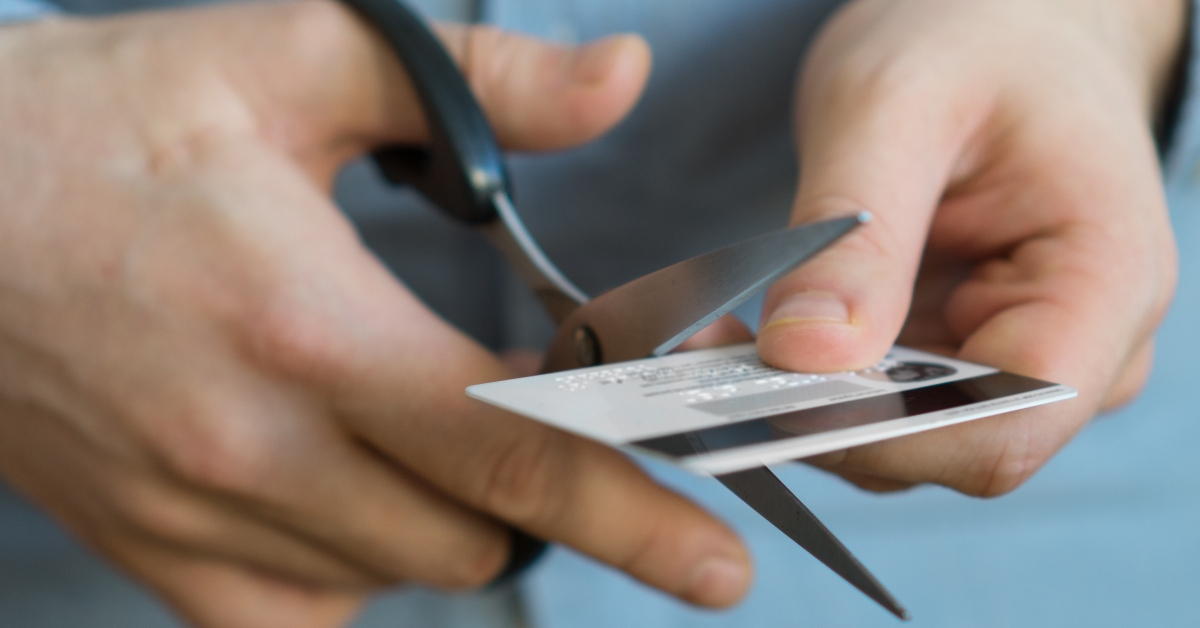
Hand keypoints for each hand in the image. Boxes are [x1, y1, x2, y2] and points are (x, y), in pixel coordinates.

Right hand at [0, 3, 749, 625]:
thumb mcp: (292, 59)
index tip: (712, 552)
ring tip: (434, 427)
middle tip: (556, 425)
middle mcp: (255, 448)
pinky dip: (361, 564)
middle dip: (550, 494)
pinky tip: (349, 488)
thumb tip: (622, 79)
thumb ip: (478, 83)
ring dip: (458, 516)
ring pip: (403, 573)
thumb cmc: (99, 124)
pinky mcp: (155, 552)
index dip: (633, 505)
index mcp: (308, 328)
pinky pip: (306, 615)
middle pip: (480, 536)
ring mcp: (198, 518)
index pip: (516, 450)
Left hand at [758, 0, 1185, 493]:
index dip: (882, 433)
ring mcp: (1014, 357)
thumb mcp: (897, 104)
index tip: (769, 394)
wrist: (1001, 27)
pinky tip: (747, 340)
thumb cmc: (973, 37)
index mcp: (1103, 281)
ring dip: (804, 402)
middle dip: (824, 416)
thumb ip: (858, 232)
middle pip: (944, 445)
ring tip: (718, 341)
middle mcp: (1078, 345)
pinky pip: (877, 402)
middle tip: (710, 366)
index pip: (1001, 424)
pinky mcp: (956, 355)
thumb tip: (806, 354)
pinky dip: (808, 382)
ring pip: (899, 437)